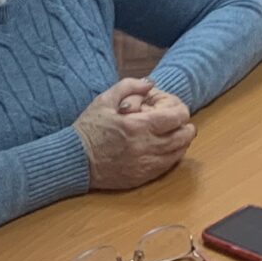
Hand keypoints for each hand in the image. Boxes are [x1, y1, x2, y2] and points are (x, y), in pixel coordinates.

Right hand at [72, 78, 194, 192]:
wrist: (74, 160)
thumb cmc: (89, 128)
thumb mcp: (105, 100)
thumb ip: (130, 86)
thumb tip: (151, 83)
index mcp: (138, 126)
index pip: (176, 118)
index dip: (182, 111)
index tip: (177, 109)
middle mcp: (145, 147)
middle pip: (183, 137)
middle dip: (186, 127)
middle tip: (182, 123)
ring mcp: (144, 164)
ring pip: (177, 153)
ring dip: (182, 143)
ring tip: (177, 135)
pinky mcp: (141, 177)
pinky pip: (166, 168)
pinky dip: (172, 157)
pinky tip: (168, 150)